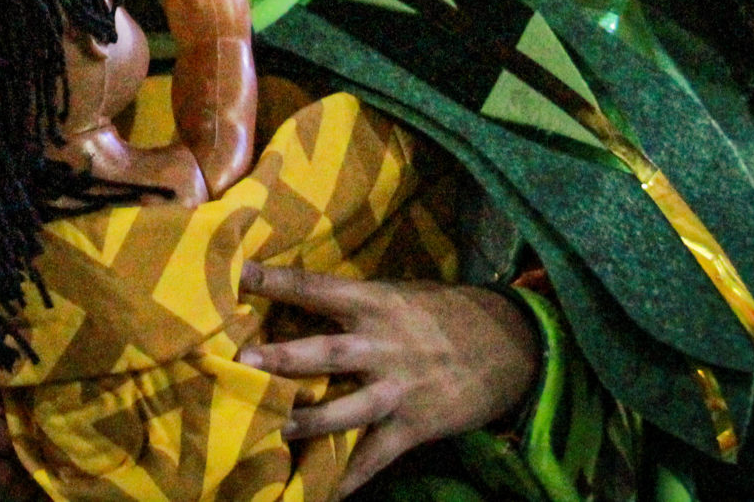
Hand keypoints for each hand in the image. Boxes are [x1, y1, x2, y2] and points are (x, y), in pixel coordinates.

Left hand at [238, 265, 540, 491]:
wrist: (512, 345)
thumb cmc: (444, 314)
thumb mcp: (401, 295)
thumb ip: (356, 303)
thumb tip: (297, 300)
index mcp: (376, 303)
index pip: (319, 288)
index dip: (279, 281)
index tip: (241, 273)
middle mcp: (384, 345)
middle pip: (327, 352)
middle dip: (286, 359)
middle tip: (245, 363)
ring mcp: (400, 388)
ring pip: (346, 408)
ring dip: (307, 420)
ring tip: (270, 428)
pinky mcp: (416, 425)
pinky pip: (376, 456)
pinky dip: (349, 477)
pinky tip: (322, 493)